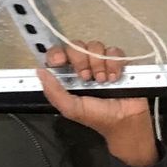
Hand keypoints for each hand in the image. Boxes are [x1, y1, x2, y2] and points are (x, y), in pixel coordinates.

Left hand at [36, 39, 159, 166]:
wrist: (126, 120)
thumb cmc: (98, 117)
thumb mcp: (71, 109)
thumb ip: (53, 92)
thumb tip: (40, 71)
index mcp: (69, 76)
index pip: (58, 54)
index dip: (57, 53)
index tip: (60, 61)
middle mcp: (84, 65)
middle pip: (77, 46)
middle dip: (81, 60)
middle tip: (87, 77)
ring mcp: (101, 62)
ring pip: (95, 46)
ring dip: (99, 64)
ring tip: (103, 80)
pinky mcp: (119, 61)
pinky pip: (114, 51)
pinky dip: (114, 64)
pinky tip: (115, 77)